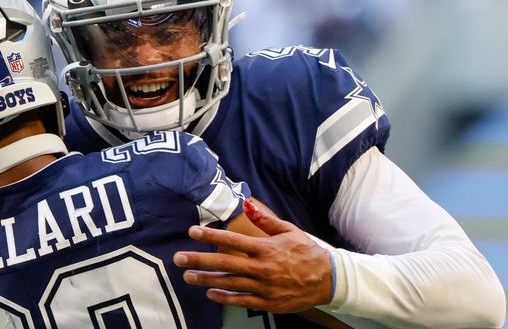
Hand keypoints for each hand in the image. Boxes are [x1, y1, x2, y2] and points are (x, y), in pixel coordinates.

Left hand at [173, 199, 332, 312]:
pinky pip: (242, 301)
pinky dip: (225, 297)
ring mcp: (264, 287)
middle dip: (199, 259)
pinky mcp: (268, 303)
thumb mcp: (289, 231)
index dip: (210, 235)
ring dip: (206, 279)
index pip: (232, 240)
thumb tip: (247, 205)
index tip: (192, 232)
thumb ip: (266, 220)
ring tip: (187, 276)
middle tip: (178, 257)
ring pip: (229, 283)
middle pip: (224, 263)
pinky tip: (210, 293)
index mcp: (266, 248)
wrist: (328, 280)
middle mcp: (262, 268)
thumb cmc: (307, 252)